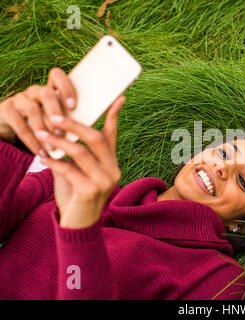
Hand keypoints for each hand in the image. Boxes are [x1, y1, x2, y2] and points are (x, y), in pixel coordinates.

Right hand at [0, 68, 76, 153]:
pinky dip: (31, 141)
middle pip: (47, 94)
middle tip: (63, 133)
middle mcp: (34, 91)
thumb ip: (68, 120)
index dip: (66, 88)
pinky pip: (19, 124)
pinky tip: (40, 153)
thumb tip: (87, 132)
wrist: (10, 129)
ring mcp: (19, 98)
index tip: (74, 107)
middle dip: (56, 113)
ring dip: (44, 130)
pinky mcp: (6, 109)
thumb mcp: (55, 121)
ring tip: (53, 147)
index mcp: (50, 90)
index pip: (57, 76)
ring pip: (33, 109)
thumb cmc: (43, 127)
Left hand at [36, 95, 124, 228]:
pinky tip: (42, 157)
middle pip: (96, 139)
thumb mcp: (78, 171)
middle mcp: (112, 170)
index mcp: (111, 163)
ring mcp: (104, 181)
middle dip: (74, 125)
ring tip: (41, 135)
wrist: (79, 225)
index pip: (113, 135)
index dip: (114, 115)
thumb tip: (64, 130)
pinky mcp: (91, 191)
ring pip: (80, 152)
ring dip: (58, 142)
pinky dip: (53, 162)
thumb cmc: (76, 194)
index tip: (119, 98)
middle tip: (55, 116)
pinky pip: (69, 170)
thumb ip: (76, 154)